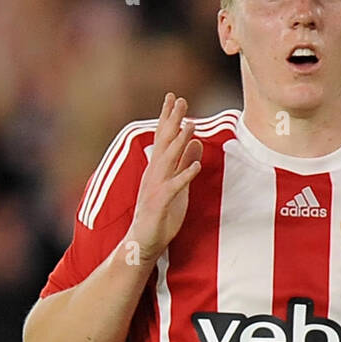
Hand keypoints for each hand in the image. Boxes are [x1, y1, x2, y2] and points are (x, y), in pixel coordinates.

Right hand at [127, 93, 202, 261]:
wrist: (143, 243)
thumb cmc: (160, 215)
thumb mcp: (177, 185)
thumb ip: (184, 163)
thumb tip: (195, 142)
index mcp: (157, 169)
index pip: (163, 138)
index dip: (168, 118)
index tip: (174, 98)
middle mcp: (154, 174)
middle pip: (163, 143)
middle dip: (172, 121)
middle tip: (180, 100)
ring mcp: (155, 188)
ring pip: (168, 160)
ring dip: (179, 142)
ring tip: (190, 125)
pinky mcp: (159, 203)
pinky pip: (174, 187)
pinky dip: (185, 176)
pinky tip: (197, 166)